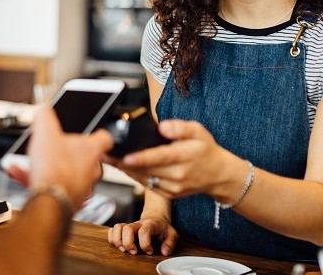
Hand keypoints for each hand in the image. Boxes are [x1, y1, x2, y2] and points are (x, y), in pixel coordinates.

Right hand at [19, 106, 113, 210]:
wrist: (49, 201)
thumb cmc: (54, 169)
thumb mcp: (45, 132)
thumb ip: (45, 117)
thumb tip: (43, 110)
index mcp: (91, 150)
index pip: (105, 138)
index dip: (97, 134)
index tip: (91, 132)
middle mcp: (91, 170)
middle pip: (85, 156)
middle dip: (68, 151)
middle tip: (54, 147)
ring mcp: (81, 186)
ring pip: (66, 172)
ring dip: (50, 166)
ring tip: (32, 161)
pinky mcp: (69, 200)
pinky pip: (53, 186)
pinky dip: (38, 179)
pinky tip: (20, 173)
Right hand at [107, 218, 178, 255]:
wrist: (155, 217)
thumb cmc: (162, 228)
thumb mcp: (172, 233)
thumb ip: (170, 242)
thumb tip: (164, 251)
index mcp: (150, 224)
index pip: (144, 231)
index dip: (145, 244)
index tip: (150, 251)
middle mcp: (138, 224)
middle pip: (127, 228)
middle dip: (128, 243)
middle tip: (134, 252)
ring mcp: (129, 225)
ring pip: (117, 227)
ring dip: (118, 240)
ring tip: (123, 249)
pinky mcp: (123, 228)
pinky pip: (113, 229)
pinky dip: (112, 237)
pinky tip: (119, 245)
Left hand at [110, 119, 238, 198]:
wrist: (218, 175)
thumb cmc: (205, 149)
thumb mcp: (198, 131)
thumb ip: (180, 127)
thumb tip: (162, 127)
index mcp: (185, 156)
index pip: (160, 157)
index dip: (141, 158)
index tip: (125, 157)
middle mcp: (179, 174)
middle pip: (147, 170)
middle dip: (123, 163)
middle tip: (104, 153)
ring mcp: (173, 187)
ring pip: (144, 179)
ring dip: (124, 170)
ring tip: (107, 159)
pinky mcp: (169, 194)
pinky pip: (148, 186)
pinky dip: (134, 176)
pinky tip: (123, 167)